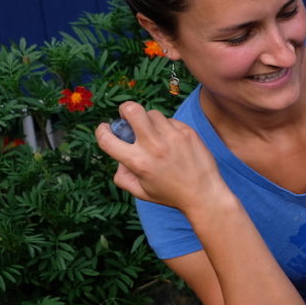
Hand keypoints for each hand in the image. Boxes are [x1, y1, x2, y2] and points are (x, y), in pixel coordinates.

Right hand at [95, 101, 229, 212]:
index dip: (101, 131)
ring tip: (154, 134)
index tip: (105, 128)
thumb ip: (122, 177)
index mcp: (137, 161)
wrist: (204, 194)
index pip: (107, 138)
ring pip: (152, 113)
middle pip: (131, 110)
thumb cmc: (171, 194)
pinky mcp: (187, 132)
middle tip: (127, 116)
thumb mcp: (141, 192)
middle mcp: (153, 146)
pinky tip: (172, 141)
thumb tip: (119, 160)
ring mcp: (172, 136)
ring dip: (148, 120)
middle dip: (125, 109)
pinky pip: (170, 121)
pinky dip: (167, 128)